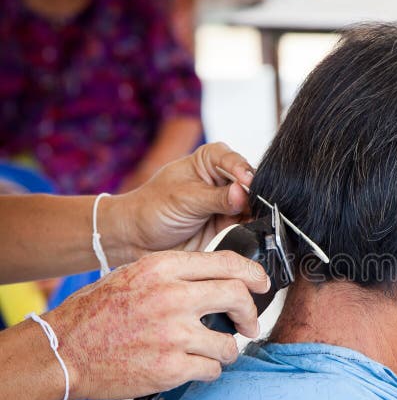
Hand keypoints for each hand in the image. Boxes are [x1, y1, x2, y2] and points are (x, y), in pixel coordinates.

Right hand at [43, 250, 268, 399]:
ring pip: (229, 342)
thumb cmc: (96, 313)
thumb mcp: (134, 275)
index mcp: (162, 268)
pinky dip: (209, 370)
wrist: (62, 352)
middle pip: (237, 296)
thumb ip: (176, 274)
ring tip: (211, 351)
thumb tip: (220, 278)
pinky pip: (213, 369)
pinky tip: (193, 367)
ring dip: (227, 349)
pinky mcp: (171, 368)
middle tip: (249, 324)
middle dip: (251, 313)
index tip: (261, 285)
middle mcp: (172, 297)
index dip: (253, 274)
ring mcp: (173, 334)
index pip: (227, 262)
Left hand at [108, 142, 255, 262]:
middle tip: (250, 208)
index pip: (235, 161)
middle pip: (252, 185)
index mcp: (211, 160)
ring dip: (255, 217)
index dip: (243, 172)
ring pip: (255, 208)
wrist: (138, 239)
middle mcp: (224, 180)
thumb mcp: (184, 199)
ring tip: (247, 223)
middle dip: (254, 197)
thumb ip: (217, 197)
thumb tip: (244, 192)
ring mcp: (230, 204)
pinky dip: (251, 232)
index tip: (247, 184)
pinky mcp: (231, 226)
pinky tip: (248, 234)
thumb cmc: (153, 208)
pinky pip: (250, 228)